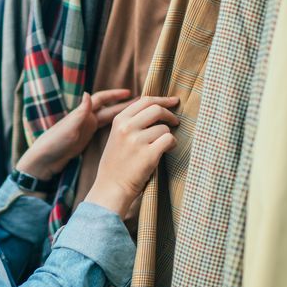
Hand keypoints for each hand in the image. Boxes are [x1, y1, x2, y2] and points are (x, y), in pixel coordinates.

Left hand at [16, 89, 134, 179]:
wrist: (43, 160)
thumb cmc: (53, 143)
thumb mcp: (68, 128)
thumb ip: (79, 113)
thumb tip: (87, 94)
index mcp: (81, 114)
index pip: (101, 98)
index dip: (115, 95)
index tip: (130, 93)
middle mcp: (84, 118)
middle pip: (108, 108)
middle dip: (124, 105)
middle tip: (142, 103)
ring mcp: (85, 128)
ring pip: (108, 119)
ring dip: (122, 116)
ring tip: (140, 116)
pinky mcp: (85, 138)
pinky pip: (105, 129)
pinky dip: (115, 128)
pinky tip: (126, 130)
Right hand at [86, 96, 179, 216]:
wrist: (111, 187)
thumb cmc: (116, 163)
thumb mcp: (117, 136)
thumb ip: (132, 121)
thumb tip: (156, 107)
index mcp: (119, 120)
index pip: (145, 100)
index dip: (162, 100)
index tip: (173, 102)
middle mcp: (127, 127)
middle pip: (157, 109)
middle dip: (170, 115)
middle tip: (175, 122)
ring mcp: (137, 141)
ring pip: (164, 128)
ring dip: (168, 136)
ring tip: (162, 146)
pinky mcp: (148, 154)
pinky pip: (169, 140)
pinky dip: (172, 144)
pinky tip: (166, 150)